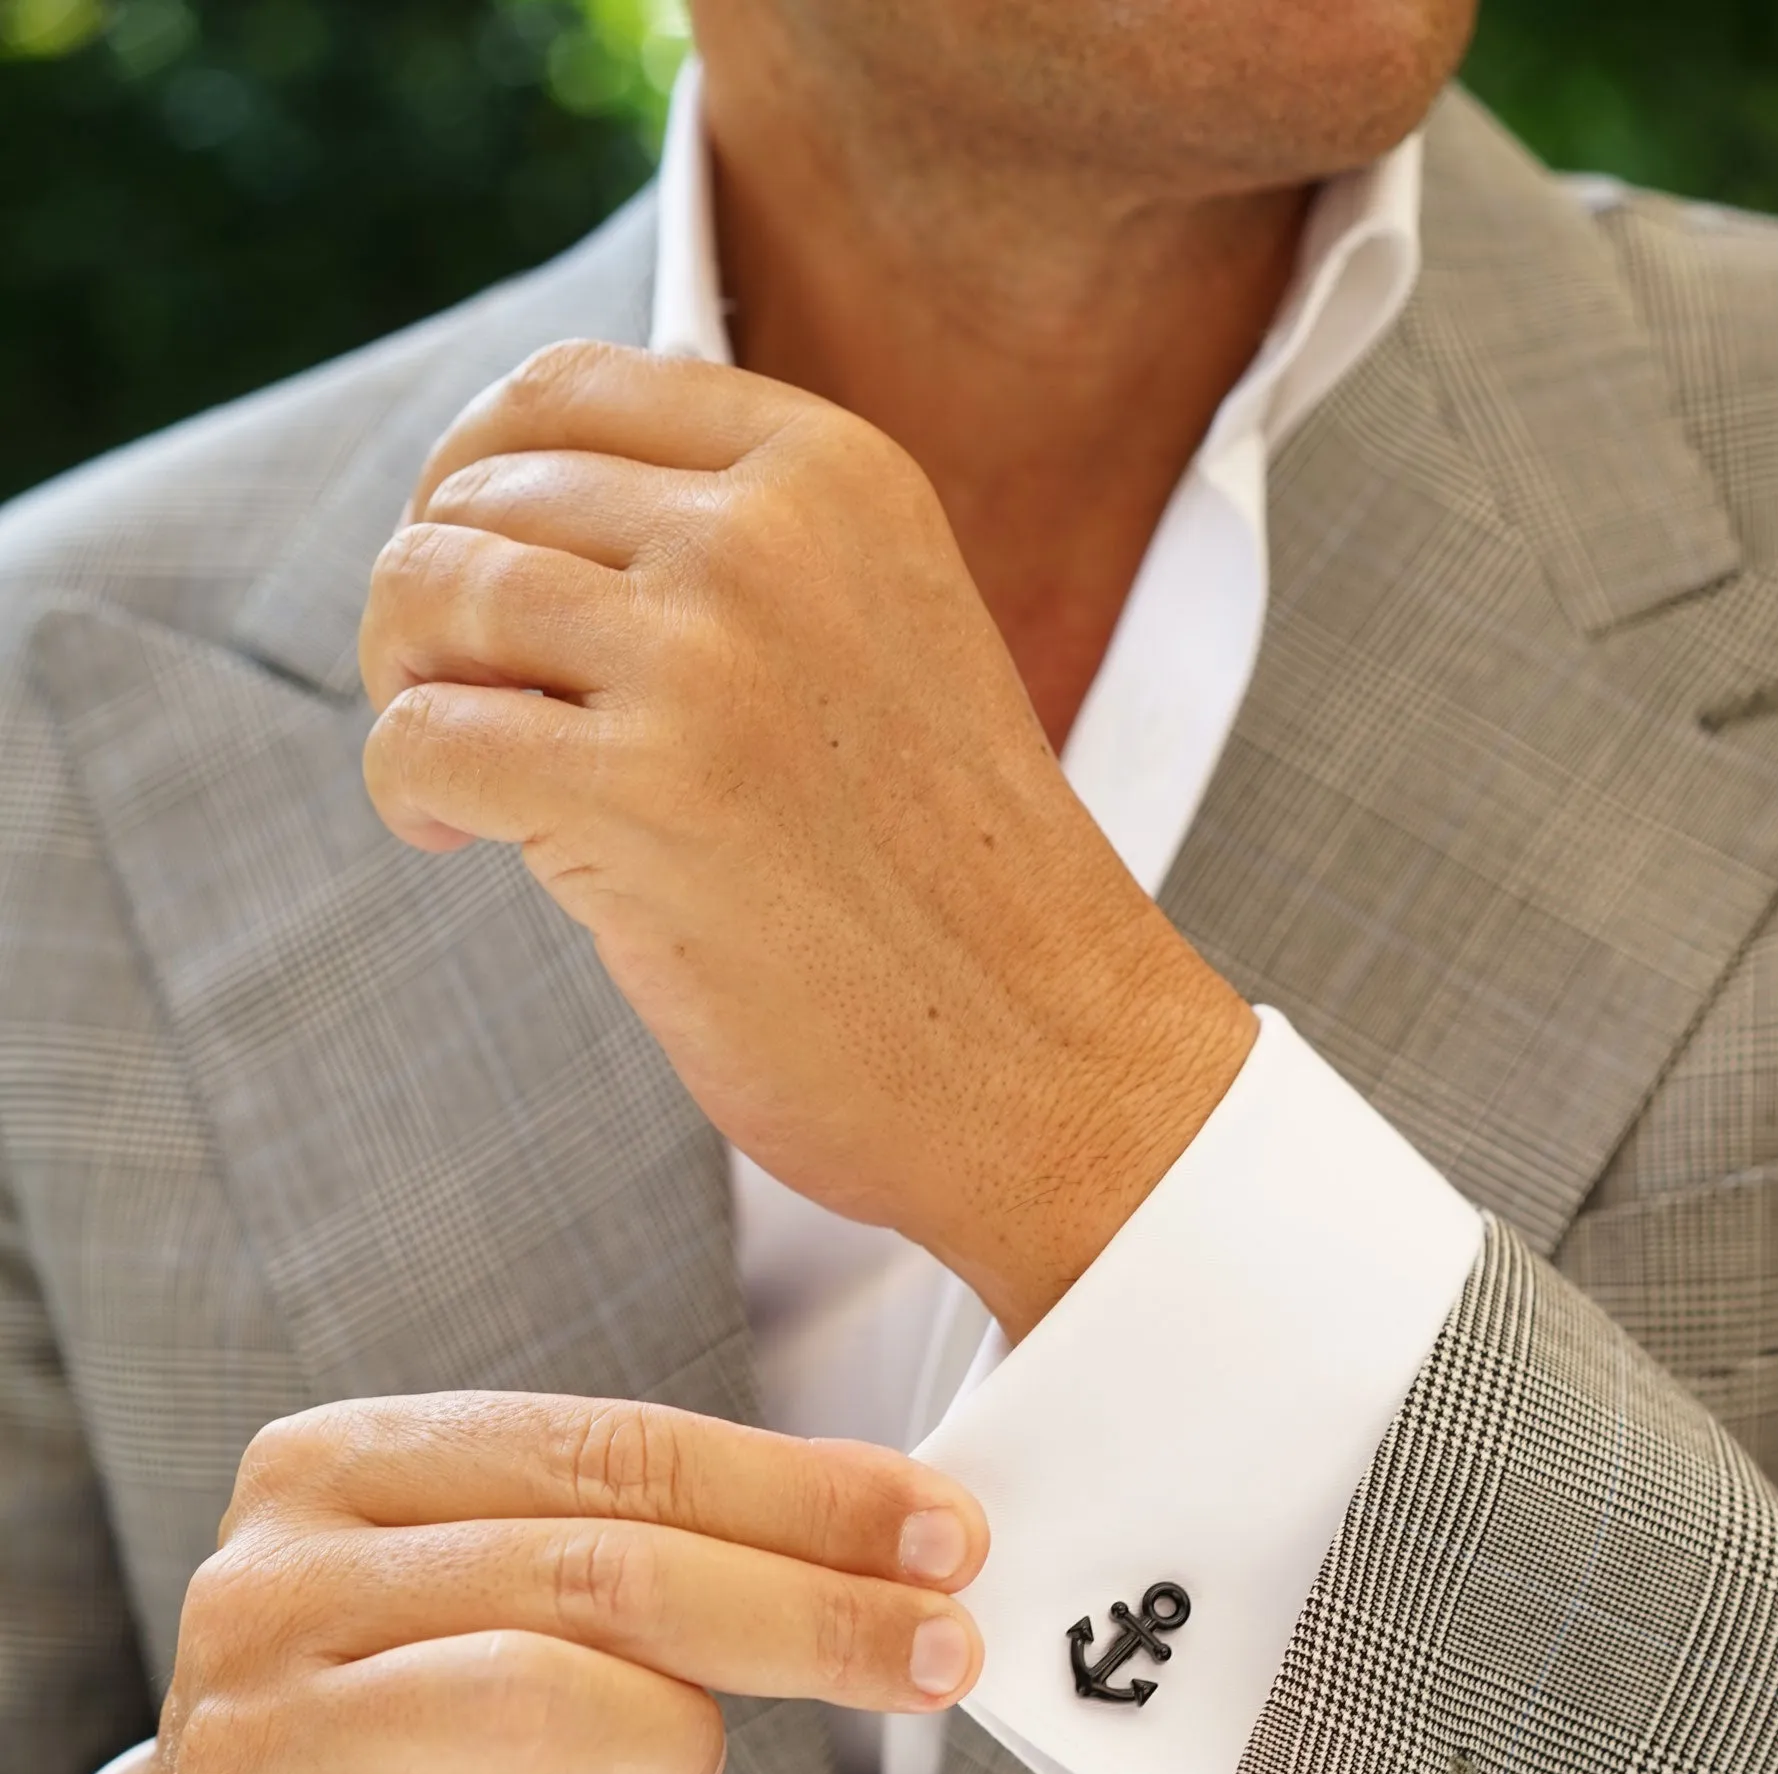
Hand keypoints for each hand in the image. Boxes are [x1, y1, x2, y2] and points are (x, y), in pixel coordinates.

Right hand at [51, 1393, 985, 1773]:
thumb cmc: (404, 1741)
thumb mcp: (500, 1606)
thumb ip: (655, 1545)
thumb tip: (909, 1531)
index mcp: (336, 1469)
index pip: (608, 1451)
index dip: (798, 1492)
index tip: (947, 1534)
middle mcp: (273, 1589)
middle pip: (596, 1570)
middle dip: (805, 1610)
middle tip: (943, 1651)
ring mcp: (252, 1746)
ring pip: (536, 1702)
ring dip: (679, 1738)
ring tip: (699, 1761)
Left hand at [356, 342, 1254, 1338]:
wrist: (1051, 1057)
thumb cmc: (949, 884)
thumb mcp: (879, 639)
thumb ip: (742, 560)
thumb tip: (505, 525)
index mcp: (831, 473)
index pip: (562, 389)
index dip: (471, 481)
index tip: (481, 591)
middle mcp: (764, 536)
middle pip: (475, 492)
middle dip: (429, 603)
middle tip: (462, 707)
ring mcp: (704, 659)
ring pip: (426, 591)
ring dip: (404, 688)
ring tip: (462, 783)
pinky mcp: (642, 796)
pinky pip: (418, 738)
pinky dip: (406, 792)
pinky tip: (460, 841)